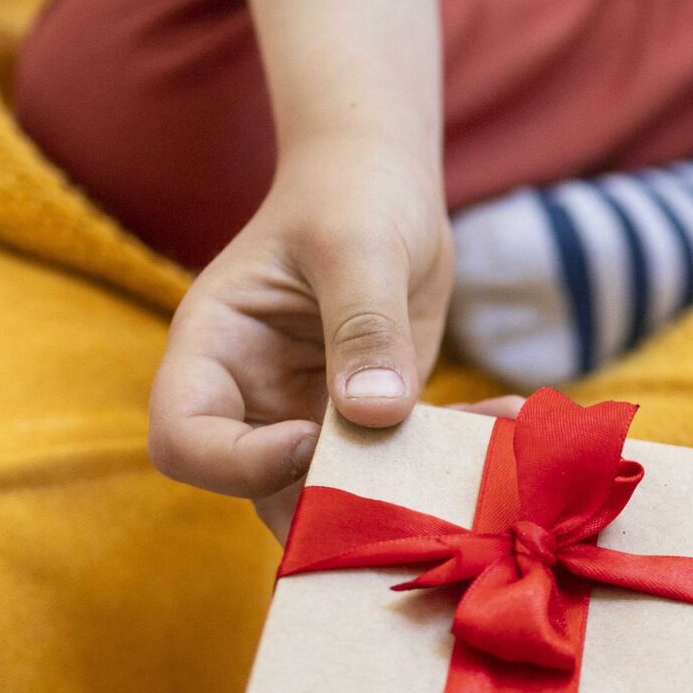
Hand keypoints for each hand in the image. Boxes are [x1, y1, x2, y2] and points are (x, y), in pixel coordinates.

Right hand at [148, 134, 451, 526]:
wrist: (384, 183)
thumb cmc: (349, 195)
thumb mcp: (358, 249)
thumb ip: (363, 326)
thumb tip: (376, 414)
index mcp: (214, 351)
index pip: (184, 441)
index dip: (238, 463)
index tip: (312, 440)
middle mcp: (253, 396)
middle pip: (262, 491)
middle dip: (332, 509)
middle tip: (410, 500)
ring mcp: (312, 415)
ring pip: (338, 495)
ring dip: (407, 497)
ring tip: (476, 476)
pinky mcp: (372, 422)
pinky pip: (405, 462)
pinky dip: (454, 456)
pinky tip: (509, 421)